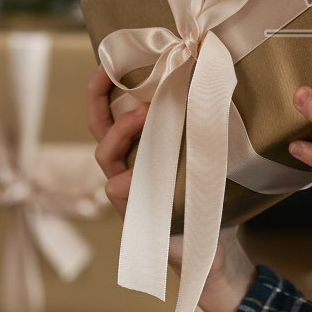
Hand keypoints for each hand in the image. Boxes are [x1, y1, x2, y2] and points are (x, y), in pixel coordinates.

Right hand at [85, 68, 256, 311]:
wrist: (214, 249)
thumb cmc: (207, 201)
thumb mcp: (203, 156)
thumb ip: (196, 127)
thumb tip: (210, 81)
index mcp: (138, 152)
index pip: (111, 117)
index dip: (103, 90)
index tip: (105, 63)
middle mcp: (124, 170)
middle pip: (98, 131)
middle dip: (98, 100)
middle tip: (105, 74)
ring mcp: (125, 193)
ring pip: (106, 157)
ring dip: (122, 131)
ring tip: (143, 113)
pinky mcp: (133, 214)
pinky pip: (122, 189)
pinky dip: (133, 174)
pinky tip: (149, 164)